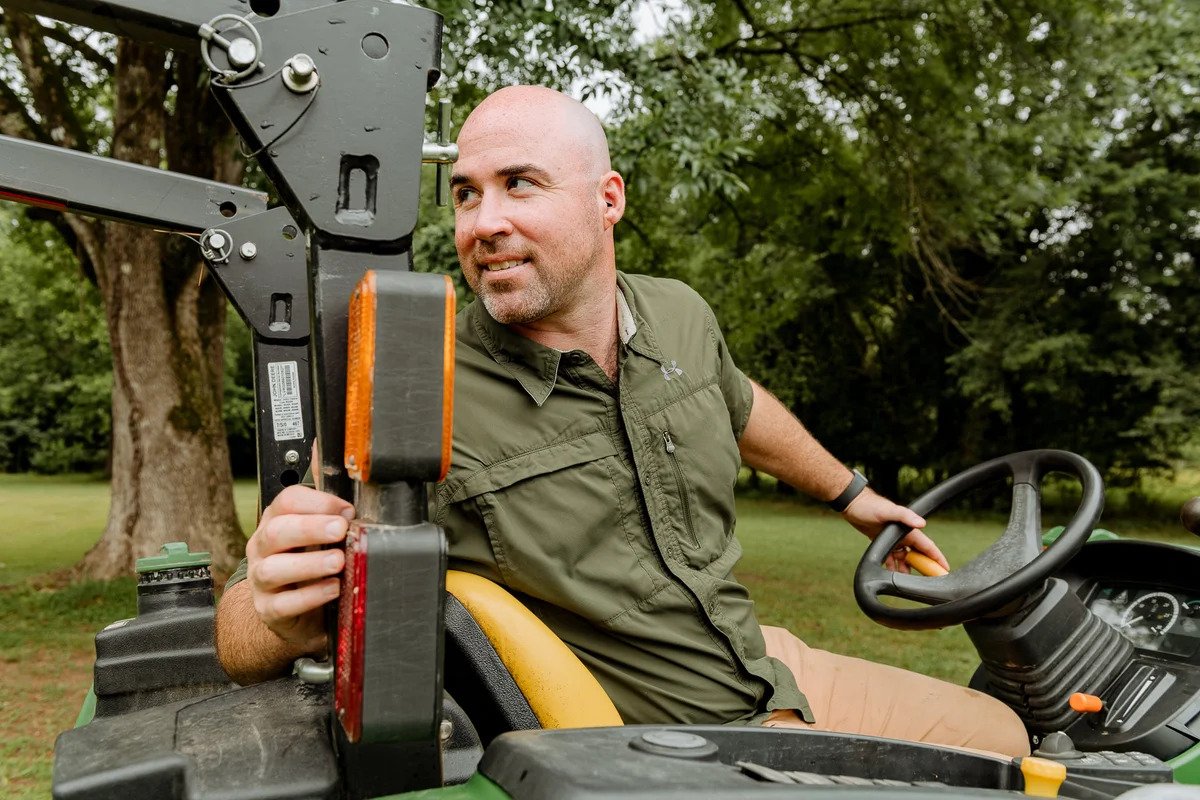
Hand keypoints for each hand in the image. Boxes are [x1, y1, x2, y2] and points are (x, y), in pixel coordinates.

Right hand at [245, 484, 354, 655]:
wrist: (299, 612)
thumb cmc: (313, 567)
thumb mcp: (322, 540)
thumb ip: (334, 524)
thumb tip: (353, 516)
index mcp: (275, 521)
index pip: (287, 501)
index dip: (318, 502)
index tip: (347, 512)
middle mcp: (262, 547)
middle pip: (276, 531)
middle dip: (310, 528)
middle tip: (340, 530)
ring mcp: (259, 580)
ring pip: (272, 569)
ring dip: (309, 563)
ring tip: (338, 561)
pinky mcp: (267, 609)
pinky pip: (283, 604)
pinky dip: (310, 596)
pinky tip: (333, 588)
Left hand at [842, 489, 947, 573]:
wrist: (853, 504)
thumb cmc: (870, 505)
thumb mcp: (889, 511)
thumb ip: (905, 516)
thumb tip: (922, 523)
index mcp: (909, 530)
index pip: (928, 547)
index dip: (938, 559)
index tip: (946, 570)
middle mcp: (904, 536)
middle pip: (919, 556)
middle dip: (924, 568)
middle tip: (927, 583)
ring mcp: (894, 540)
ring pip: (905, 559)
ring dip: (906, 570)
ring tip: (905, 583)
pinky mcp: (883, 542)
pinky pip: (891, 558)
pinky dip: (893, 567)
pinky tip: (892, 575)